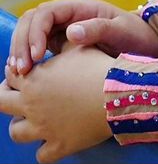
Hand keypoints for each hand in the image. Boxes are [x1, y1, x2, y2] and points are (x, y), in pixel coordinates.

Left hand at [0, 45, 113, 163]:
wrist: (117, 94)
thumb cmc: (99, 68)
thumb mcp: (80, 47)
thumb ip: (62, 42)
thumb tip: (60, 33)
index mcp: (35, 78)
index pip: (11, 74)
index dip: (15, 71)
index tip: (22, 71)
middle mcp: (31, 104)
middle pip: (1, 103)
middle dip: (6, 97)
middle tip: (18, 95)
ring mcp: (42, 128)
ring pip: (15, 132)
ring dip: (21, 125)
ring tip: (33, 120)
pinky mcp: (58, 145)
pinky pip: (40, 155)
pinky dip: (45, 149)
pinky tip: (53, 141)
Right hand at [8, 0, 157, 74]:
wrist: (149, 46)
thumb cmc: (138, 36)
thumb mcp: (122, 31)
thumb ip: (98, 29)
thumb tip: (70, 32)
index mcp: (82, 7)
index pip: (46, 12)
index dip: (36, 32)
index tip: (36, 56)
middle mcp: (69, 14)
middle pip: (32, 20)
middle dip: (22, 42)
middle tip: (21, 70)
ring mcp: (64, 27)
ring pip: (31, 32)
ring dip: (21, 50)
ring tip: (20, 74)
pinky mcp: (63, 43)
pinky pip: (38, 46)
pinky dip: (29, 57)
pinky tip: (27, 75)